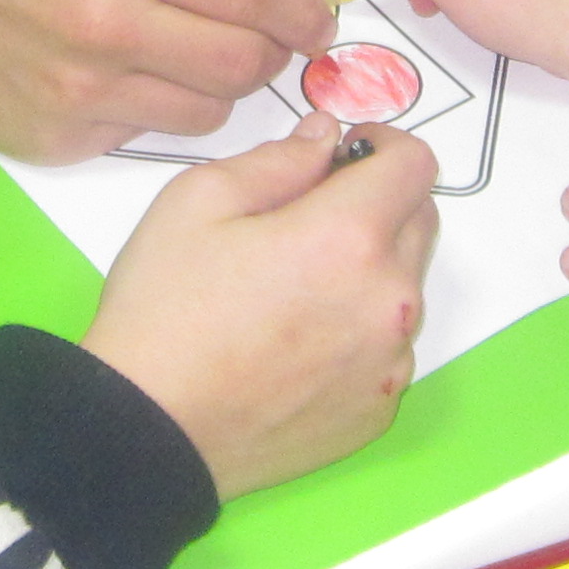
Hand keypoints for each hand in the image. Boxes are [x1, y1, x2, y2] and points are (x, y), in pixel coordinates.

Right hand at [0, 0, 332, 161]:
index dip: (306, 15)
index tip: (318, 23)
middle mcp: (108, 27)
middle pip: (245, 68)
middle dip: (271, 55)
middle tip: (262, 40)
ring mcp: (79, 94)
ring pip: (205, 114)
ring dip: (215, 85)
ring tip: (183, 51)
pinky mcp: (54, 139)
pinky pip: (142, 133)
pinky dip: (149, 107)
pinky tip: (115, 72)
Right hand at [84, 115, 437, 494]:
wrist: (149, 430)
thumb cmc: (163, 312)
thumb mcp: (198, 201)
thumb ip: (277, 159)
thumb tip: (324, 139)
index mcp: (348, 237)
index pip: (415, 164)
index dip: (383, 146)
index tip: (346, 156)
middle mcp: (388, 300)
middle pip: (420, 222)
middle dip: (378, 204)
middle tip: (310, 218)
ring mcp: (390, 362)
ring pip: (404, 288)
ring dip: (370, 270)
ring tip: (296, 291)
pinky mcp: (378, 410)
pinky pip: (389, 348)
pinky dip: (360, 331)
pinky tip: (298, 343)